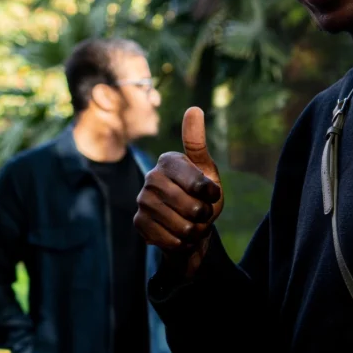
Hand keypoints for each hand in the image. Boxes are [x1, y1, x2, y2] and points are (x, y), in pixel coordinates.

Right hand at [134, 107, 223, 276]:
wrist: (190, 228)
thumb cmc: (202, 197)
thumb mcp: (207, 171)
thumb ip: (197, 143)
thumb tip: (194, 108)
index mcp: (169, 161)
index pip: (197, 182)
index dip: (210, 194)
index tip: (213, 195)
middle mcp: (151, 178)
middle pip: (189, 206)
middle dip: (203, 215)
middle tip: (202, 214)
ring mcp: (142, 201)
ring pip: (180, 226)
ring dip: (194, 231)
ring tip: (191, 225)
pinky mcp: (138, 222)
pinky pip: (168, 240)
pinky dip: (181, 243)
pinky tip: (179, 236)